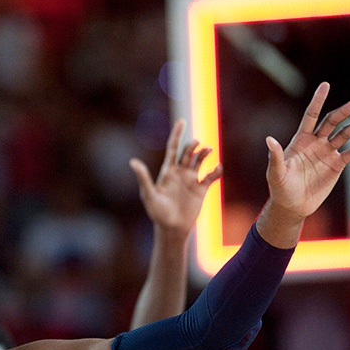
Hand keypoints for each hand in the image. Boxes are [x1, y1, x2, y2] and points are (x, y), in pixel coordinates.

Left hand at [130, 119, 221, 236]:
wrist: (172, 228)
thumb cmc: (157, 213)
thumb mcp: (148, 195)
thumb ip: (143, 178)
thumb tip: (133, 162)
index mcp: (167, 171)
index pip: (173, 148)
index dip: (176, 134)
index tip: (181, 121)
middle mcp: (180, 172)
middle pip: (187, 152)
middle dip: (192, 145)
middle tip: (196, 144)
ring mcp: (191, 180)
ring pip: (200, 160)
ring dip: (204, 153)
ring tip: (207, 150)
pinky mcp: (201, 189)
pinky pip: (211, 176)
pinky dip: (216, 170)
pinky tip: (217, 168)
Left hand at [266, 82, 349, 221]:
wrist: (292, 205)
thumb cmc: (280, 188)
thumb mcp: (275, 173)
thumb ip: (274, 156)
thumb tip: (268, 139)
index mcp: (300, 140)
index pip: (310, 116)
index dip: (317, 101)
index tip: (325, 85)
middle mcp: (316, 143)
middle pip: (331, 122)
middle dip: (342, 113)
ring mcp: (327, 153)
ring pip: (343, 135)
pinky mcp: (337, 165)